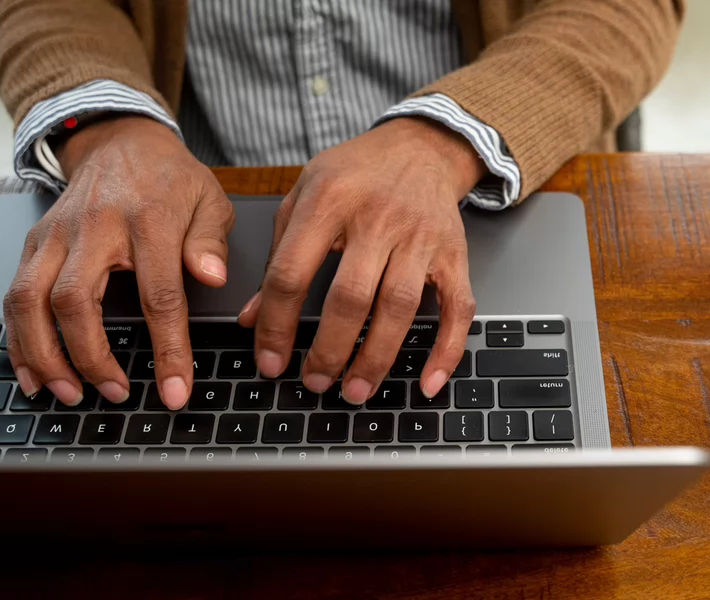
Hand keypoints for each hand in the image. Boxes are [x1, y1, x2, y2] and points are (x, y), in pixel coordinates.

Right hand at [4, 115, 233, 409]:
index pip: (158, 295)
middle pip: (74, 300)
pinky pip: (14, 295)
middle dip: (89, 357)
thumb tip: (215, 277)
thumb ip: (211, 241)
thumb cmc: (170, 179)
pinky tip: (33, 373)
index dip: (167, 348)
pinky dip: (18, 340)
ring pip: (29, 300)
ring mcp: (55, 235)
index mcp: (147, 220)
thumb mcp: (209, 200)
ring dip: (43, 354)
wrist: (120, 142)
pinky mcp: (33, 243)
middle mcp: (92, 227)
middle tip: (113, 394)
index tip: (176, 390)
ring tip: (66, 394)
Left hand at [238, 117, 482, 403]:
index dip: (277, 323)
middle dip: (330, 350)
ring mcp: (421, 238)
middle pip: (351, 296)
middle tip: (315, 383)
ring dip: (377, 357)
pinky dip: (446, 350)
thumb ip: (279, 254)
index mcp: (329, 201)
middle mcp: (378, 218)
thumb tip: (253, 319)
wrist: (420, 147)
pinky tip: (427, 382)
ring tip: (355, 391)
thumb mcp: (303, 197)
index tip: (270, 360)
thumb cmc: (355, 173)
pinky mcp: (454, 254)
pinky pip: (457, 308)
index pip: (293, 272)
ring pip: (399, 307)